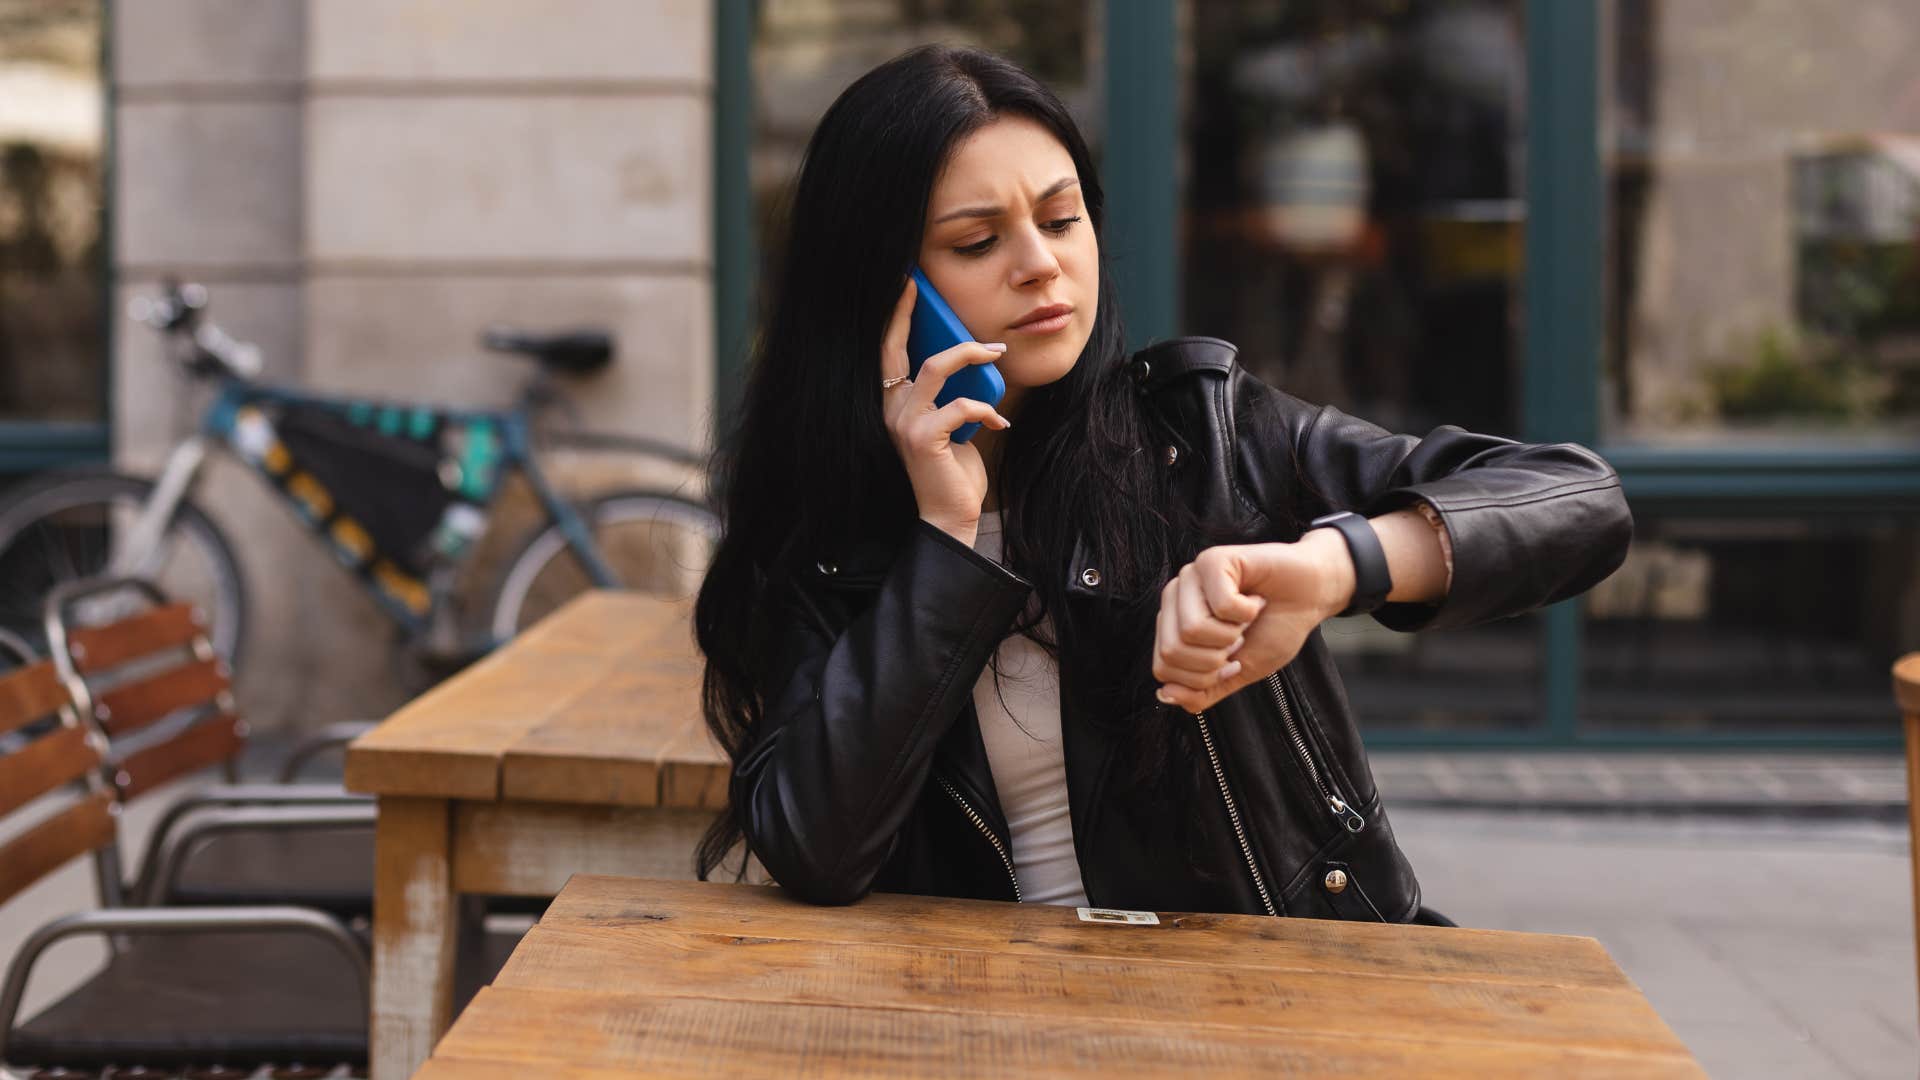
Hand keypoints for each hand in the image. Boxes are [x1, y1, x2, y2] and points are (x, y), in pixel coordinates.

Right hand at [880, 276, 1010, 545]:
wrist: (950, 515)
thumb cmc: (952, 470)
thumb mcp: (951, 424)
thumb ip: (952, 394)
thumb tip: (976, 357)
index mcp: (894, 403)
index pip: (888, 352)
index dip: (894, 317)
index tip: (907, 285)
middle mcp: (891, 409)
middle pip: (899, 348)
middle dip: (910, 313)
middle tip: (923, 287)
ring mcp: (904, 423)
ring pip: (936, 367)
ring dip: (971, 355)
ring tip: (997, 352)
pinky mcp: (923, 438)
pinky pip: (960, 406)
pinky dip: (986, 409)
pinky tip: (1000, 422)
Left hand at [1151, 532, 1354, 712]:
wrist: (1313, 596)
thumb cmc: (1275, 629)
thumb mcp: (1238, 672)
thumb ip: (1202, 691)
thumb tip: (1166, 694)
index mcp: (1173, 625)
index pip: (1163, 669)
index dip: (1205, 676)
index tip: (1233, 659)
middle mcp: (1174, 598)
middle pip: (1173, 653)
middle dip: (1217, 658)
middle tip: (1240, 637)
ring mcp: (1190, 576)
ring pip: (1191, 630)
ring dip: (1233, 633)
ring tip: (1247, 617)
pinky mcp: (1212, 560)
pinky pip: (1221, 606)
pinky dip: (1248, 612)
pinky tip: (1256, 599)